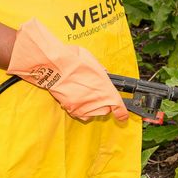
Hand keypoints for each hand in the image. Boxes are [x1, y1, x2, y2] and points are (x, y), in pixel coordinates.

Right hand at [6, 18, 127, 121]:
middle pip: (105, 110)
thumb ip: (99, 69)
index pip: (118, 107)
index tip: (123, 116)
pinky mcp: (71, 109)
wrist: (54, 66)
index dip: (122, 113)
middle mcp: (96, 101)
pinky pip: (79, 112)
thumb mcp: (91, 60)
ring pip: (92, 113)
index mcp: (105, 89)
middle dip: (103, 104)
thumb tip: (102, 72)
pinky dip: (79, 107)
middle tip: (96, 92)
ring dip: (91, 106)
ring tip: (84, 93)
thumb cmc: (73, 61)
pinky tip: (75, 96)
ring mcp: (83, 107)